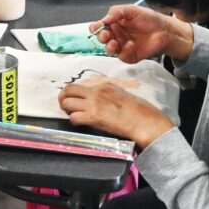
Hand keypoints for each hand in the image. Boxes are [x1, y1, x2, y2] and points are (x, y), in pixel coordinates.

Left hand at [58, 81, 173, 147]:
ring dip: (67, 109)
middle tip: (65, 105)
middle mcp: (96, 91)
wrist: (146, 121)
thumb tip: (98, 102)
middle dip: (63, 97)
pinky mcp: (93, 117)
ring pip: (67, 102)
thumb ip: (107, 96)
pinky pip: (74, 117)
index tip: (76, 100)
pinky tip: (80, 123)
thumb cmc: (139, 111)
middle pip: (69, 89)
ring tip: (72, 115)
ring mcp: (94, 103)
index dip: (76, 94)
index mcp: (105, 85)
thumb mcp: (122, 95)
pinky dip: (74, 121)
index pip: (82, 85)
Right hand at [90, 4, 181, 62]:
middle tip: (106, 35)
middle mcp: (116, 35)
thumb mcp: (132, 10)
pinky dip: (124, 51)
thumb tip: (104, 19)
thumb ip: (117, 12)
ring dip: (109, 47)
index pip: (98, 26)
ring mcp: (122, 46)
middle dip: (101, 37)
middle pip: (102, 39)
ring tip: (114, 43)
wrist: (165, 30)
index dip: (95, 28)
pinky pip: (122, 56)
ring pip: (109, 50)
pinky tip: (130, 45)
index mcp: (114, 23)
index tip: (99, 27)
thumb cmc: (149, 18)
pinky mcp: (130, 56)